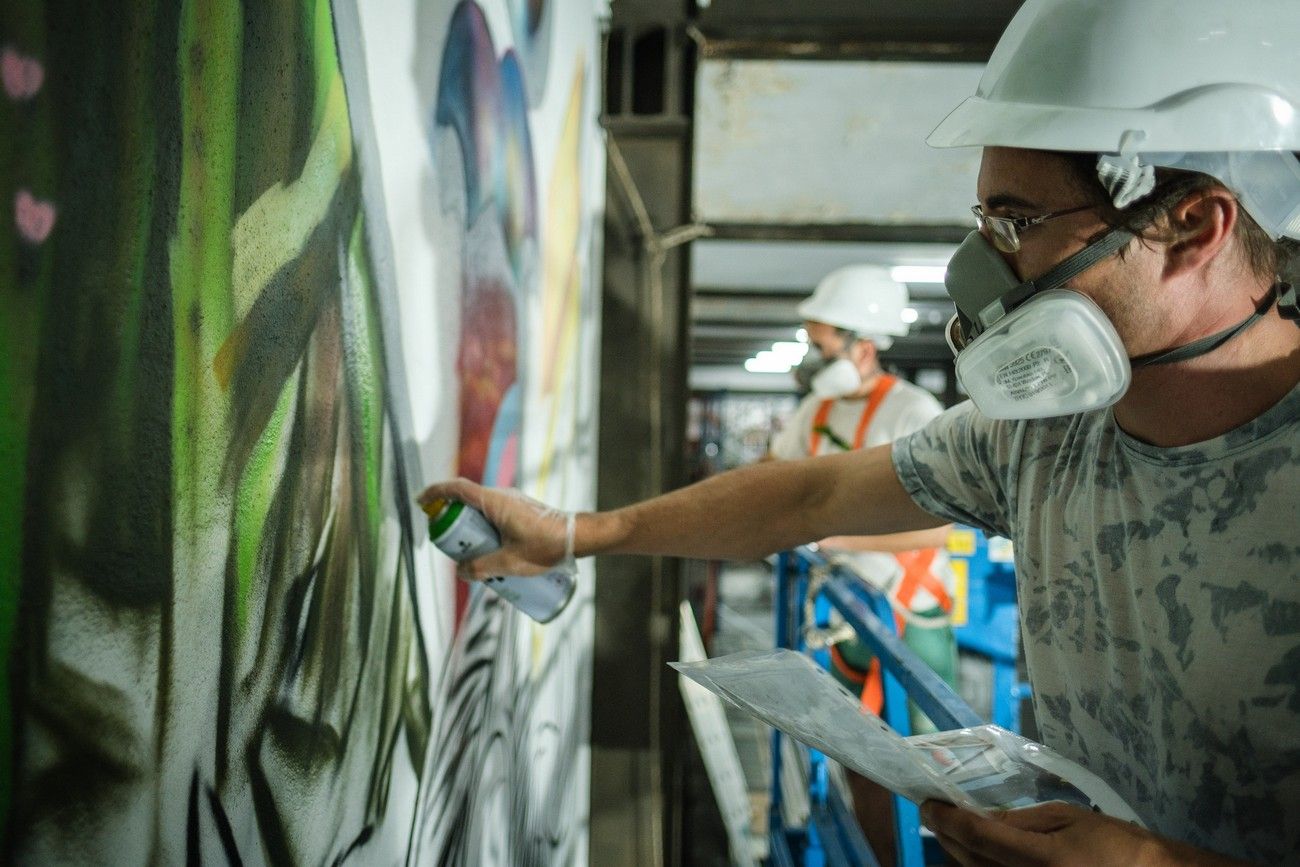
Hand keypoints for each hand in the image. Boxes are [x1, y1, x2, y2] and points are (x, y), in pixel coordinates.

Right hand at [417, 478, 575, 581]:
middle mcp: (501, 496)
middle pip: (466, 502)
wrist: (578, 537)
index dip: (436, 492)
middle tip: (448, 545)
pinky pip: (494, 516)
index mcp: (494, 502)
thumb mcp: (510, 563)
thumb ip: (482, 568)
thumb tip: (461, 572)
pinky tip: (492, 553)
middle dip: (452, 521)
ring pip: (481, 511)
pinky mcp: (520, 510)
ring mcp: (512, 502)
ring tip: (471, 555)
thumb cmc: (547, 546)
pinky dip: (485, 529)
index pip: (458, 489)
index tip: (421, 501)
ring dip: (471, 529)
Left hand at [920, 801, 1247, 866]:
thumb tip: (978, 817)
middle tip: (936, 812)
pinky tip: (976, 852)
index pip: (976, 836)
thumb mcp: (1068, 819)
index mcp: (1041, 859)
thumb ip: (1020, 821)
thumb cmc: (1115, 845)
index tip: (928, 801)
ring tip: (952, 830)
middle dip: (946, 835)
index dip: (945, 818)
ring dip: (959, 853)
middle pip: (968, 860)